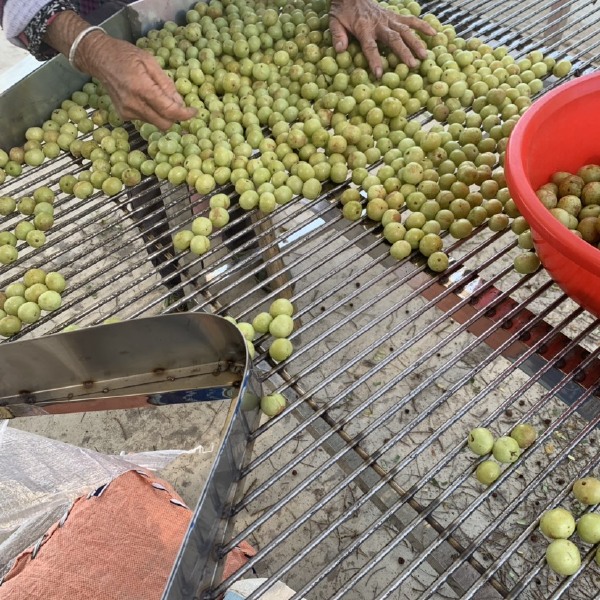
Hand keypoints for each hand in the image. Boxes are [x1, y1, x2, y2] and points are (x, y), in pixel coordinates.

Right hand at [78, 34, 195, 129]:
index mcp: (142, 88)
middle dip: (175, 118)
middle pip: (164, 123)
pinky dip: (152, 113)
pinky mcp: (123, 115)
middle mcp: (134, 104)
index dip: (184, 114)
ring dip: (163, 114)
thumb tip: (180, 103)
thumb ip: (166, 84)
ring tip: (160, 97)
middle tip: (180, 107)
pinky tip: (147, 99)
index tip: (194, 112)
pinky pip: (145, 119)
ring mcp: (127, 112)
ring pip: (155, 122)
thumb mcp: (150, 62)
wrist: (98, 58)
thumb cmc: (125, 55)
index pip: (169, 111)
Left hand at [329, 0, 436, 76]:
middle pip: (394, 39)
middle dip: (403, 52)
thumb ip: (338, 35)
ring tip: (425, 56)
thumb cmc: (343, 12)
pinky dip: (423, 26)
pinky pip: (411, 20)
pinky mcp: (395, 16)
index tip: (380, 74)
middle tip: (413, 66)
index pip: (370, 46)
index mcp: (364, 28)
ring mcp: (389, 19)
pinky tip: (434, 34)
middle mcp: (379, 24)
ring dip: (416, 43)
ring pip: (406, 30)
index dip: (374, 60)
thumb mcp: (335, 22)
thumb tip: (340, 50)